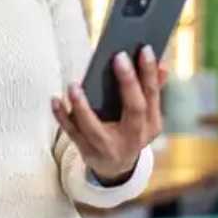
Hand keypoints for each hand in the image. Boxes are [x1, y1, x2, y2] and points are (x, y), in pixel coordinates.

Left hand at [51, 45, 168, 184]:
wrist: (116, 169)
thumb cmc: (129, 131)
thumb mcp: (145, 117)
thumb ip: (152, 90)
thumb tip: (162, 64)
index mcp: (151, 125)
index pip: (152, 95)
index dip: (149, 73)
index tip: (144, 48)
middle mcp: (134, 138)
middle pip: (134, 109)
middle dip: (128, 82)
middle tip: (118, 56)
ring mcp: (109, 147)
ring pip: (94, 127)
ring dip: (82, 106)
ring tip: (74, 85)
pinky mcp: (88, 152)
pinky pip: (72, 133)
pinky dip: (62, 116)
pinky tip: (55, 99)